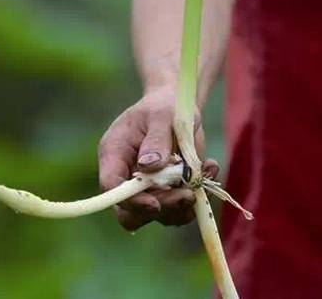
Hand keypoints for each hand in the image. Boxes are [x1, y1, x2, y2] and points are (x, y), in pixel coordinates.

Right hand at [98, 89, 218, 230]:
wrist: (177, 106)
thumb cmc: (164, 106)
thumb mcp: (161, 115)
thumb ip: (156, 140)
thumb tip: (149, 166)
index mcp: (114, 155)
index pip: (111, 187)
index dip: (130, 201)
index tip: (154, 204)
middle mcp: (126, 176)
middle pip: (131, 212)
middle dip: (161, 208)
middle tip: (188, 195)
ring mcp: (147, 188)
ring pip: (159, 215)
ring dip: (183, 206)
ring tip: (203, 174)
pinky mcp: (168, 192)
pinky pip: (180, 209)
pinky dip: (198, 198)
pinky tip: (209, 169)